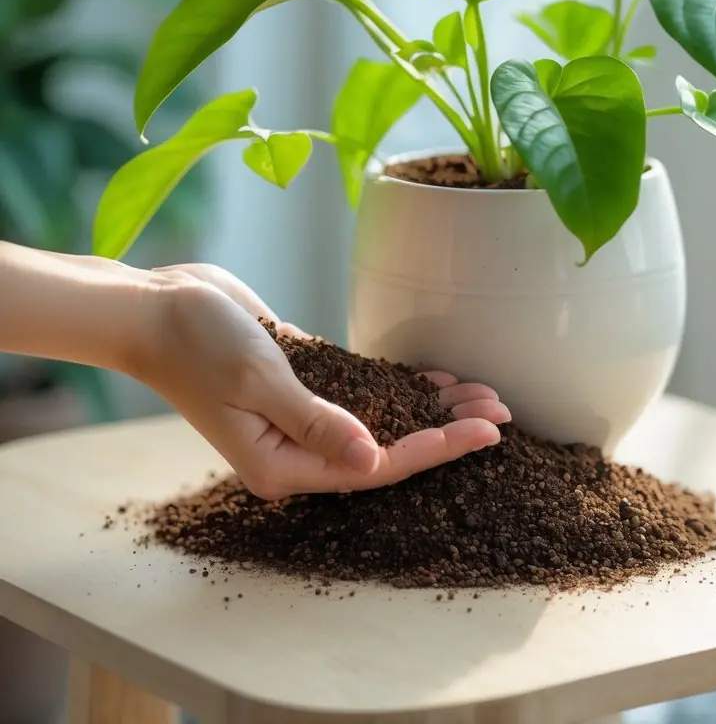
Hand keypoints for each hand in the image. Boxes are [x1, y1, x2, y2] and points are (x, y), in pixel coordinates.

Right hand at [142, 262, 509, 499]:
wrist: (155, 308)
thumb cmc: (197, 344)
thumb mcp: (263, 382)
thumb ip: (320, 422)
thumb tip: (375, 458)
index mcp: (283, 465)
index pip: (376, 466)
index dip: (436, 449)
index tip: (486, 431)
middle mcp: (295, 449)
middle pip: (387, 447)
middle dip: (444, 429)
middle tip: (501, 407)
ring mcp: (297, 416)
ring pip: (378, 419)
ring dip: (427, 406)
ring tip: (481, 391)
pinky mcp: (299, 383)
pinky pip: (359, 392)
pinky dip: (396, 385)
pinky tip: (434, 378)